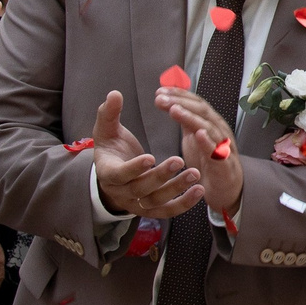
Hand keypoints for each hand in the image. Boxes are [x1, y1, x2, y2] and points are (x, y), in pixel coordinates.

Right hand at [91, 91, 204, 219]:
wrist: (112, 173)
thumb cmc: (111, 148)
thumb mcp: (106, 130)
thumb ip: (109, 113)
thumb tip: (114, 93)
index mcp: (108, 173)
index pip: (119, 174)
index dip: (133, 168)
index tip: (150, 157)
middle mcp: (121, 192)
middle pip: (140, 189)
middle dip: (161, 176)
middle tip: (180, 160)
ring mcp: (136, 204)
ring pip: (156, 201)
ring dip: (176, 189)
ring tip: (195, 173)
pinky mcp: (150, 210)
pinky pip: (167, 211)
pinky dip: (184, 204)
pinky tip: (199, 190)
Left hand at [156, 87, 241, 220]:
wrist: (226, 189)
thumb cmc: (208, 162)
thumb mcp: (194, 137)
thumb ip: (186, 120)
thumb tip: (171, 102)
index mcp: (210, 122)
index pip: (195, 102)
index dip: (179, 95)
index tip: (159, 91)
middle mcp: (218, 130)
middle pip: (201, 110)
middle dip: (180, 102)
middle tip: (160, 98)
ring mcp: (223, 146)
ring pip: (209, 127)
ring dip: (191, 117)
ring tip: (175, 110)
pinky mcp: (225, 165)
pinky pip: (218, 152)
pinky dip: (209, 142)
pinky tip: (199, 134)